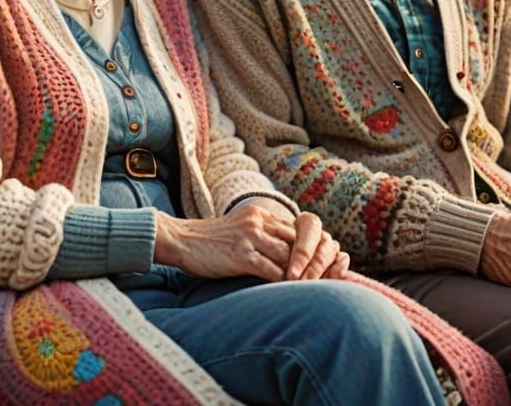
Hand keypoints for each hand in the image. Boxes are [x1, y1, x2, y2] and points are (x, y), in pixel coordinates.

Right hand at [154, 201, 348, 281]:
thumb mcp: (241, 229)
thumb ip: (264, 235)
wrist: (181, 240)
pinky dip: (285, 285)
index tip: (327, 266)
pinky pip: (272, 272)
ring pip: (290, 257)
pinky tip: (292, 295)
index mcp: (261, 214)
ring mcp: (250, 237)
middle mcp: (259, 221)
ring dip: (303, 276)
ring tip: (314, 292)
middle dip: (315, 263)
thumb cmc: (211, 242)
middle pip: (300, 242)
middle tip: (329, 280)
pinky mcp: (241, 255)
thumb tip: (288, 253)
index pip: (299, 230)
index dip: (315, 249)